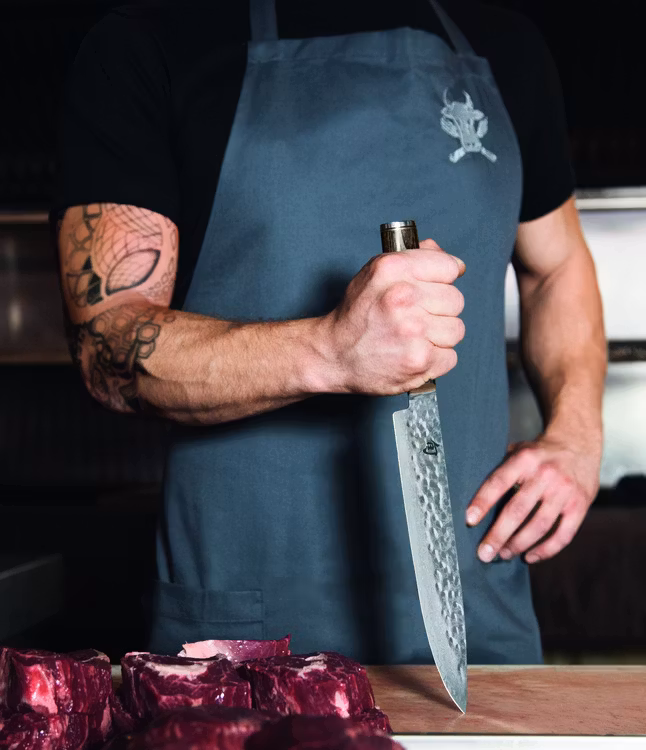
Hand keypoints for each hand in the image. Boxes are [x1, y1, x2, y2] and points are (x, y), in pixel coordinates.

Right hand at [318, 239, 465, 394]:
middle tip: (415, 318)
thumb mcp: (376, 273)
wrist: (334, 354)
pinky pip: (450, 357)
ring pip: (456, 329)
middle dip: (439, 310)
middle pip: (456, 300)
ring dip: (439, 336)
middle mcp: (404, 297)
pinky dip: (435, 360)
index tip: (431, 289)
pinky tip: (413, 354)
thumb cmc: (357, 315)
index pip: (448, 267)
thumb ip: (415, 260)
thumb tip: (455, 264)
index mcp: (393, 269)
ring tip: (413, 338)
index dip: (441, 280)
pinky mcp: (419, 360)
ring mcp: (413, 331)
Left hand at [465, 433, 600, 563]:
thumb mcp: (519, 450)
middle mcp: (545, 475)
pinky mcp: (580, 505)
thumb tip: (473, 495)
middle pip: (517, 510)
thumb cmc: (540, 453)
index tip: (469, 520)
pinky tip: (530, 556)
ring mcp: (565, 491)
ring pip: (539, 526)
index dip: (483, 502)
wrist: (579, 444)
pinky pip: (563, 535)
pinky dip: (546, 550)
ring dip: (519, 545)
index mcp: (525, 459)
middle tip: (484, 553)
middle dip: (498, 535)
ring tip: (503, 555)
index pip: (499, 482)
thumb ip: (501, 469)